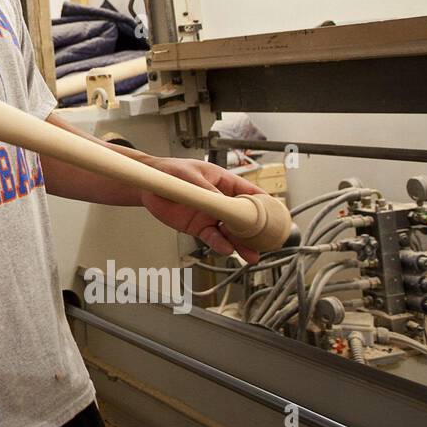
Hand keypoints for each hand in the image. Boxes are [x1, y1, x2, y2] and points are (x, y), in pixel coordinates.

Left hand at [139, 157, 266, 262]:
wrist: (149, 185)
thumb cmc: (171, 171)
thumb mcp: (191, 176)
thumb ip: (207, 189)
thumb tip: (222, 201)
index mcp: (225, 183)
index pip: (250, 193)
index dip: (264, 204)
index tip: (277, 215)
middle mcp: (221, 201)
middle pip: (244, 217)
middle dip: (257, 230)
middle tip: (267, 242)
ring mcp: (211, 216)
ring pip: (231, 232)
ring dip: (241, 243)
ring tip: (251, 255)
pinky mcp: (199, 227)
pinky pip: (212, 237)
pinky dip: (219, 244)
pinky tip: (226, 249)